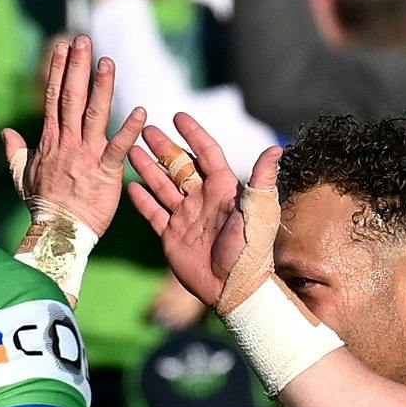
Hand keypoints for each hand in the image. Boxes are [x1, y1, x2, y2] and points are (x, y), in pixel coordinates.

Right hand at [0, 30, 130, 237]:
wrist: (57, 233)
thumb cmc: (42, 206)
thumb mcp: (22, 176)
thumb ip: (16, 152)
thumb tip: (7, 132)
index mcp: (50, 140)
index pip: (53, 97)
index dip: (58, 70)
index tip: (62, 46)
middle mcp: (67, 142)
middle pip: (71, 97)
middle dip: (77, 67)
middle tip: (83, 40)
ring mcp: (86, 156)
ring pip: (94, 115)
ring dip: (101, 87)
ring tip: (107, 61)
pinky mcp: (105, 173)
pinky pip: (118, 148)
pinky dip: (130, 130)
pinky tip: (142, 111)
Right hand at [123, 113, 278, 311]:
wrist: (234, 289)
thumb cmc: (251, 251)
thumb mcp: (259, 212)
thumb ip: (261, 180)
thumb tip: (275, 148)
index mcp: (224, 190)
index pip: (207, 154)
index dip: (194, 134)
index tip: (179, 116)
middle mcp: (203, 200)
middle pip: (179, 166)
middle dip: (164, 147)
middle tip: (146, 128)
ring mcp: (186, 217)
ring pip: (163, 185)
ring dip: (148, 167)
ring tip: (132, 149)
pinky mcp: (172, 236)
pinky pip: (154, 213)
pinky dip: (142, 200)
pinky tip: (130, 186)